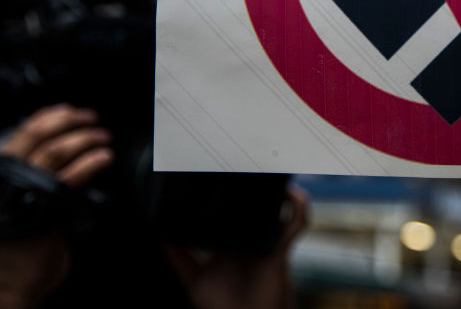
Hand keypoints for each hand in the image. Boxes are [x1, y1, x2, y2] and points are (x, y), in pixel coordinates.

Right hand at [0, 105, 113, 307]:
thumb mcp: (16, 201)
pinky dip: (91, 162)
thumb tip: (62, 152)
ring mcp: (26, 193)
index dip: (46, 118)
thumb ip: (31, 177)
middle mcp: (8, 180)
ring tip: (102, 137)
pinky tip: (104, 157)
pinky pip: (71, 177)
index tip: (67, 110)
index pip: (21, 135)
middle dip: (68, 122)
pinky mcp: (47, 209)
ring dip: (84, 139)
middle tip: (90, 118)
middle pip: (37, 137)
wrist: (9, 281)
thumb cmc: (15, 244)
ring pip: (55, 152)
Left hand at [165, 186, 308, 308]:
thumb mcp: (193, 278)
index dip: (236, 194)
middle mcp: (252, 241)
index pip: (236, 213)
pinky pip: (296, 225)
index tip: (226, 174)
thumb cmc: (221, 305)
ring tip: (275, 178)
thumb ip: (180, 258)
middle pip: (261, 207)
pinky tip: (293, 195)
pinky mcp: (280, 250)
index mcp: (233, 244)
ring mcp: (268, 244)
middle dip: (261, 188)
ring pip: (282, 211)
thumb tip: (162, 235)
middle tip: (252, 166)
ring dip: (283, 194)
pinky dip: (299, 209)